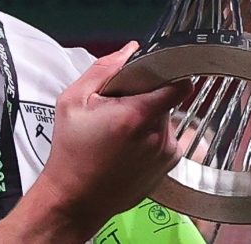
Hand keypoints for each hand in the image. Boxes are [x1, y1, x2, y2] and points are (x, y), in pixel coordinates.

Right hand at [33, 42, 192, 238]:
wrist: (75, 200)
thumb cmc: (71, 151)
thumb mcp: (74, 100)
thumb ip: (104, 69)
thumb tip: (130, 50)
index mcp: (137, 115)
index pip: (178, 83)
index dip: (170, 71)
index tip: (155, 71)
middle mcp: (158, 135)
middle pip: (165, 98)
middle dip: (145, 96)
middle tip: (117, 107)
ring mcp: (166, 153)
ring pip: (165, 118)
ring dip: (147, 117)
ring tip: (119, 131)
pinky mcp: (167, 167)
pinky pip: (166, 138)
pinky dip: (150, 136)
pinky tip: (126, 147)